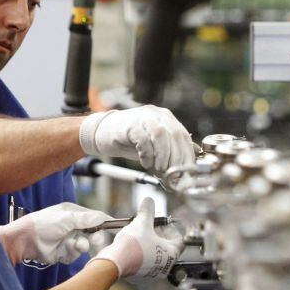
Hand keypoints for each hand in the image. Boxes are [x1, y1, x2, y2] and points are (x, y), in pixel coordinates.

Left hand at [0, 202, 110, 265]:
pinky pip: (75, 255)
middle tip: (94, 239)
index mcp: (73, 214)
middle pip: (92, 233)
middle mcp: (72, 226)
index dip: (103, 222)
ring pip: (85, 245)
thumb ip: (86, 219)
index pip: (93, 217)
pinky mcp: (64, 253)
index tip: (114, 226)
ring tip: (73, 245)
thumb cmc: (43, 224)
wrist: (25, 241)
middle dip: (94, 236)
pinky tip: (62, 250)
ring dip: (80, 245)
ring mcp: (68, 240)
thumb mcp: (66, 218)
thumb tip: (103, 217)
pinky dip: (71, 254)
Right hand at [79, 105, 195, 175]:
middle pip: (175, 135)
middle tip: (174, 174)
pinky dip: (147, 154)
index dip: (187, 155)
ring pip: (161, 135)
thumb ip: (170, 151)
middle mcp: (157, 115)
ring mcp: (143, 118)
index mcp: (167, 118)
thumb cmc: (130, 140)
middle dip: (177, 158)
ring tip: (160, 169)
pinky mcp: (130, 125)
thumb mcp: (155, 145)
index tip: (186, 172)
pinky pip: (143, 140)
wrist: (103, 132)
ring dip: (163, 155)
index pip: (184, 136)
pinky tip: (145, 163)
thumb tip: (185, 167)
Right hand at [94, 197, 183, 277]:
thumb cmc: (133, 245)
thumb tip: (149, 201)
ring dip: (150, 244)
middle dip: (159, 235)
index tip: (162, 222)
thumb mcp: (141, 222)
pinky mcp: (140, 277)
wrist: (115, 262)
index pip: (179, 240)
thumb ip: (147, 211)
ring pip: (155, 255)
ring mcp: (153, 274)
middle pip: (167, 247)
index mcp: (171, 254)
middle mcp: (165, 266)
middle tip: (150, 226)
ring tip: (141, 234)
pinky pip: (144, 263)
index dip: (171, 228)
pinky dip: (142, 254)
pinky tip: (133, 245)